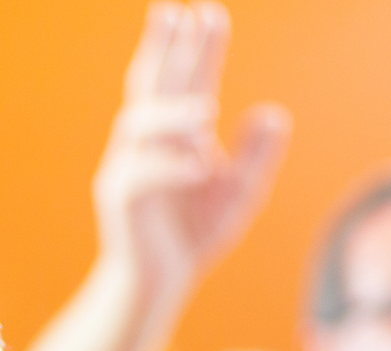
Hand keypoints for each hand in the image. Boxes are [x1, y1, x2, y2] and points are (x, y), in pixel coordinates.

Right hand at [93, 3, 288, 305]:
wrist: (159, 283)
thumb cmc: (195, 234)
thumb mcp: (240, 192)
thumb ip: (255, 155)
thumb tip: (271, 113)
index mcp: (175, 134)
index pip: (187, 81)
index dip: (198, 48)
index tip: (209, 14)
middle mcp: (145, 141)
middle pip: (152, 85)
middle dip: (165, 49)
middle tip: (178, 12)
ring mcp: (126, 166)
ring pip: (140, 125)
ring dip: (173, 114)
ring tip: (207, 111)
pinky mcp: (120, 198)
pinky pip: (142, 174)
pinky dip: (172, 167)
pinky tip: (201, 165)